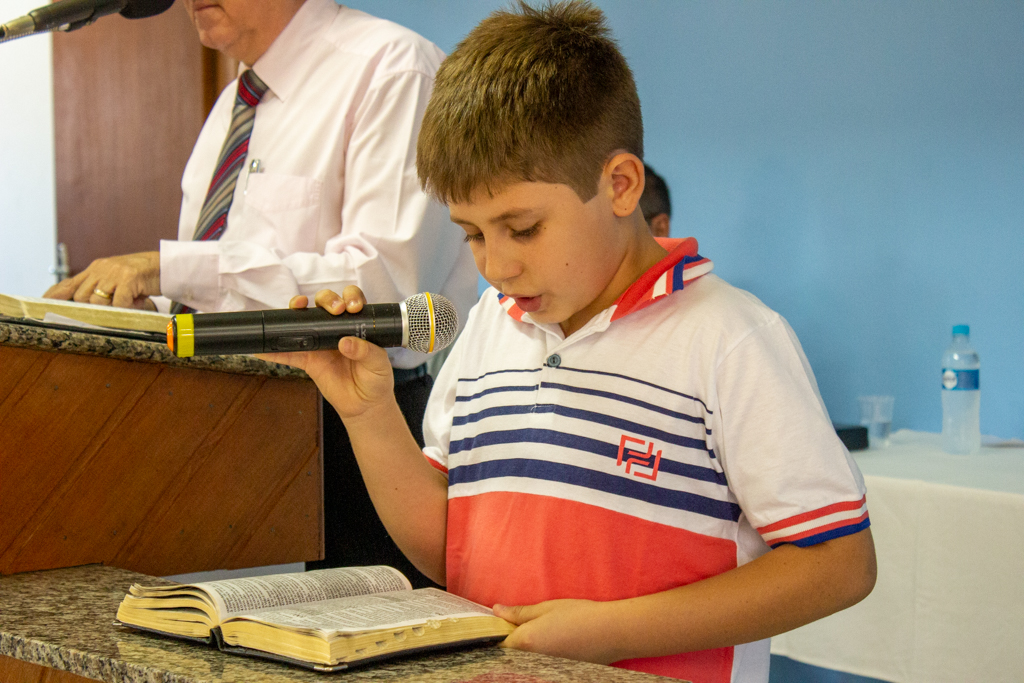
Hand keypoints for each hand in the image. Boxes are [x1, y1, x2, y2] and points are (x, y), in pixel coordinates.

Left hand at [43, 251, 160, 308]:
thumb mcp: (117, 279)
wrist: (166, 265)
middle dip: (95, 307)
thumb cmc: (143, 275)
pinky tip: (138, 301)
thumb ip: (102, 290)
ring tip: (130, 302)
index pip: (69, 283)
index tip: (43, 304)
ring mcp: (114, 273)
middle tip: (114, 308)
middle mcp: (101, 268)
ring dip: (114, 307)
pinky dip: (128, 307)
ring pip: (98, 300)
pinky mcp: (129, 278)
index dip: (55, 295)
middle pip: (83, 296)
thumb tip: (90, 306)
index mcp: (96, 268)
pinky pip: (119, 303)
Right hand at [258, 286, 395, 419]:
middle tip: (334, 309)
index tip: (352, 307)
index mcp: (357, 325)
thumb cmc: (376, 380)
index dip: (350, 297)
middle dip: (327, 300)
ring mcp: (320, 343)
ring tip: (296, 307)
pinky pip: (288, 354)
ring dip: (296, 312)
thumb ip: (366, 352)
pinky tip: (261, 349)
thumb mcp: (378, 365)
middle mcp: (336, 329)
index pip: (351, 301)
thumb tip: (345, 342)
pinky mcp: (308, 361)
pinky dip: (273, 351)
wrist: (365, 405)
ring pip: (304, 322)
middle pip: (325, 304)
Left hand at [494, 599, 621, 664]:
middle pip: (512, 655)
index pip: (500, 644)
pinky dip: (542, 656)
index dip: (500, 634)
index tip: (505, 623)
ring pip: (526, 661)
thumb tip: (496, 610)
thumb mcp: (546, 608)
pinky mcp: (558, 672)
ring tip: (546, 634)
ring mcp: (545, 669)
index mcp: (525, 641)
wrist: (612, 633)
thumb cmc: (580, 615)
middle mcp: (532, 660)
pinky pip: (541, 665)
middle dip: (514, 642)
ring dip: (528, 649)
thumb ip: (519, 612)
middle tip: (526, 626)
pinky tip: (557, 643)